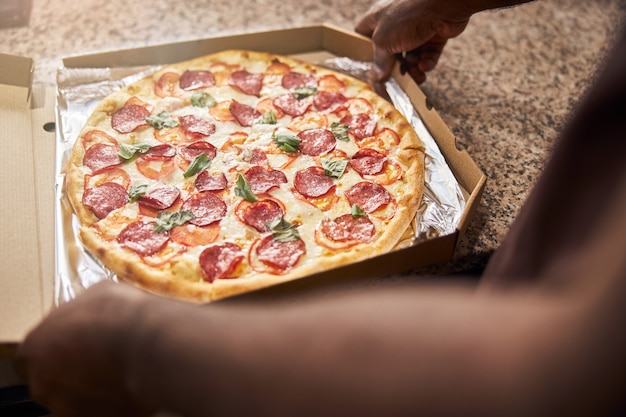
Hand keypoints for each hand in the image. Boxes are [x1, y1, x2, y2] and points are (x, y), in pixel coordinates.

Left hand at [14, 281, 155, 416]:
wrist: (151, 345)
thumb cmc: (119, 315)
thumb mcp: (96, 293)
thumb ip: (81, 310)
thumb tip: (89, 312)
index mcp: (34, 349)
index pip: (33, 352)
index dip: (56, 344)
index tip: (76, 336)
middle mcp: (43, 384)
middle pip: (52, 377)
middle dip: (74, 365)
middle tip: (101, 350)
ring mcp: (69, 407)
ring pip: (77, 396)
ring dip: (93, 383)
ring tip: (122, 363)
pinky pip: (103, 407)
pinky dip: (114, 396)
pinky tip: (132, 377)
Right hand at [355, 0, 473, 83]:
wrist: (443, 5)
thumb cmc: (408, 16)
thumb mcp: (384, 40)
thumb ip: (379, 61)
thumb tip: (377, 77)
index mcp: (378, 19)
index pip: (363, 36)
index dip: (364, 52)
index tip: (368, 68)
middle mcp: (395, 24)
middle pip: (389, 52)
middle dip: (393, 68)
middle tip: (395, 82)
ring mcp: (415, 30)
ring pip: (410, 57)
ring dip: (412, 70)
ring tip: (415, 76)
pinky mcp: (433, 36)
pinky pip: (427, 55)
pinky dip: (426, 63)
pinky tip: (424, 66)